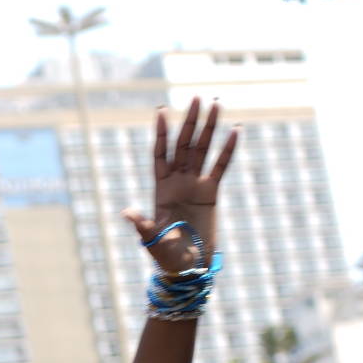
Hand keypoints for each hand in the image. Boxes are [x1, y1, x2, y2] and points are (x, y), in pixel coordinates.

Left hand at [122, 98, 240, 273]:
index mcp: (160, 188)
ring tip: (216, 104)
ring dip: (209, 128)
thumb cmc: (166, 255)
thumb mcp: (152, 240)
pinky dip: (228, 150)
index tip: (161, 111)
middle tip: (196, 97)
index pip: (159, 154)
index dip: (160, 133)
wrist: (188, 265)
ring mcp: (195, 185)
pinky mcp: (211, 193)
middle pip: (184, 145)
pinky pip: (221, 167)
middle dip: (189, 121)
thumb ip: (142, 225)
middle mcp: (178, 181)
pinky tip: (235, 131)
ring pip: (203, 150)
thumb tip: (126, 212)